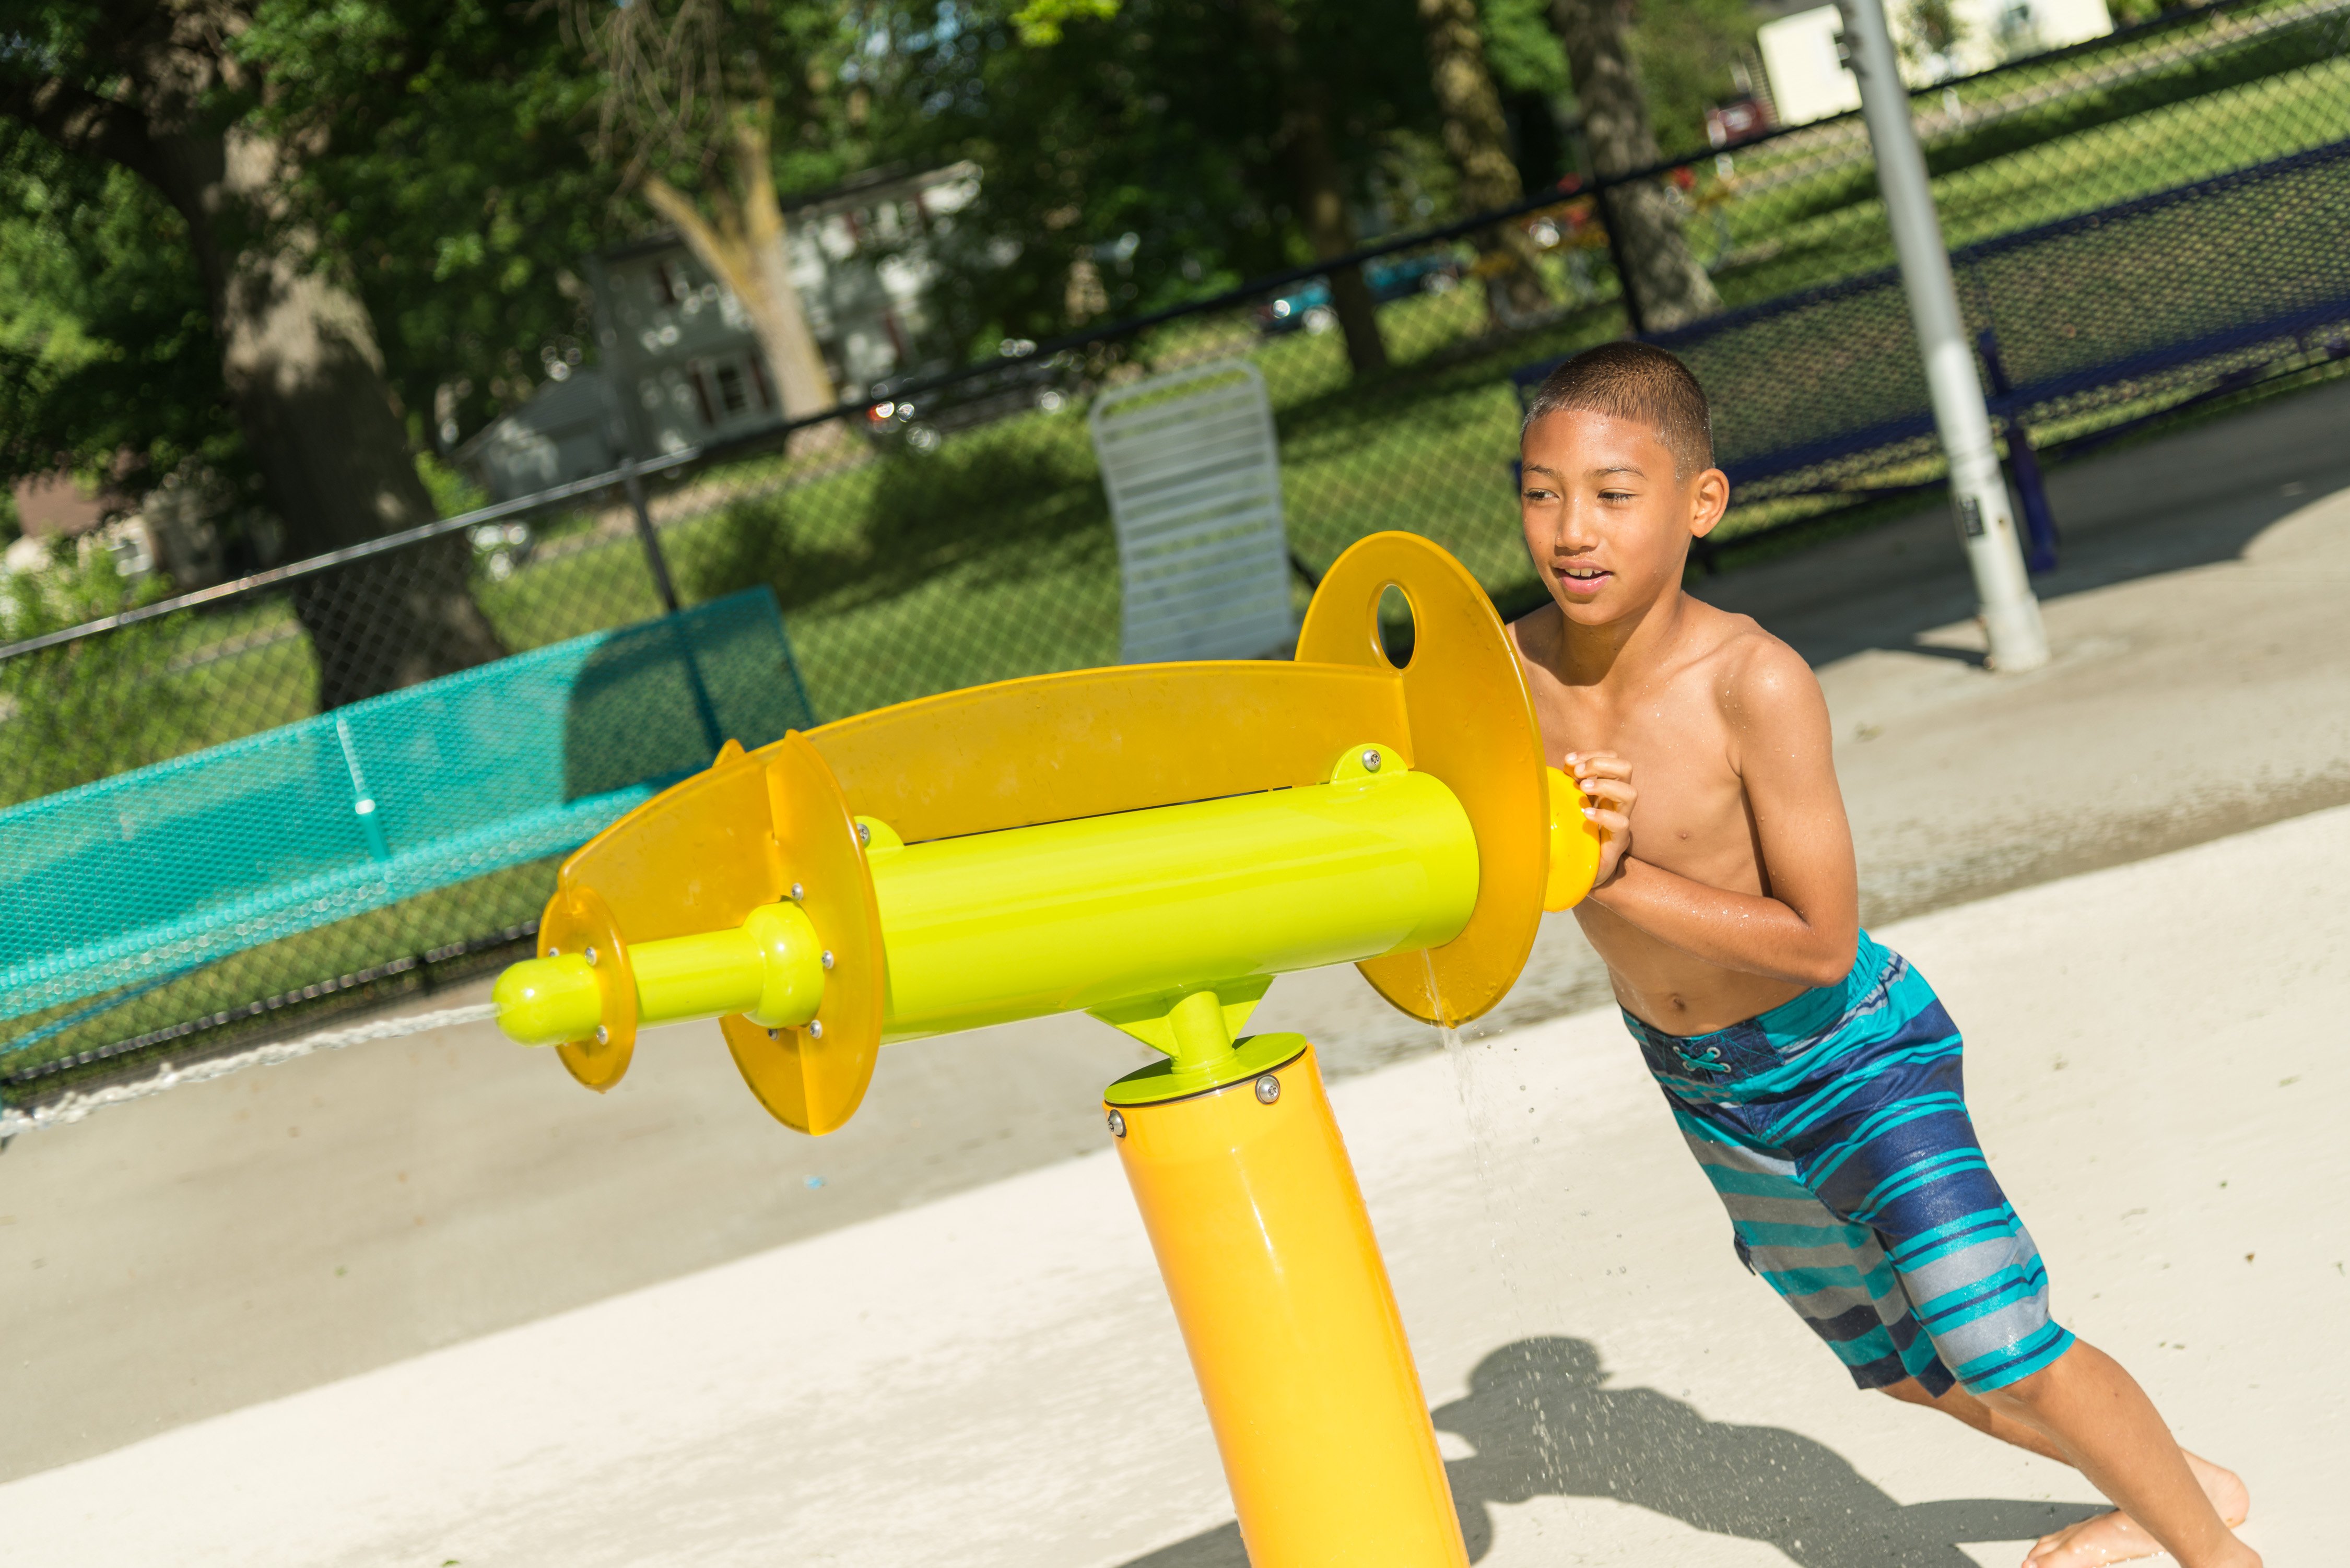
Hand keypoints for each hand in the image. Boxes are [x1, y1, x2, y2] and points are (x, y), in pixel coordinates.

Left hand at [1566, 750, 1635, 888]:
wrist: (1581, 872)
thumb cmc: (1572, 835)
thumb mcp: (1567, 805)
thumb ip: (1565, 786)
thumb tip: (1556, 767)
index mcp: (1605, 789)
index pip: (1611, 759)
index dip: (1593, 754)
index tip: (1569, 760)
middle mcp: (1616, 802)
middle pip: (1626, 768)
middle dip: (1601, 764)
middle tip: (1579, 774)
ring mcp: (1620, 820)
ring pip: (1630, 793)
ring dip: (1605, 785)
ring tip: (1583, 788)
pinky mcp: (1618, 841)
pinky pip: (1622, 823)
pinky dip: (1604, 815)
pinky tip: (1585, 814)